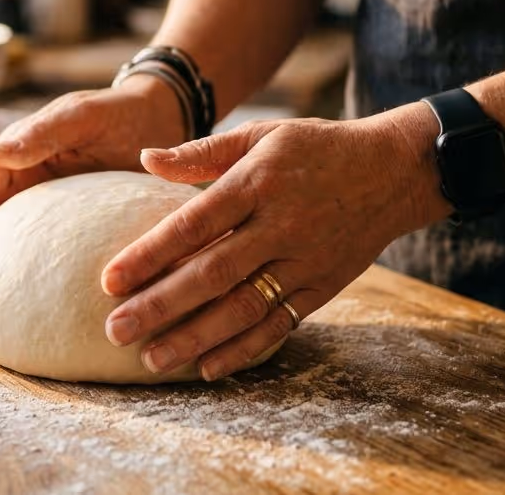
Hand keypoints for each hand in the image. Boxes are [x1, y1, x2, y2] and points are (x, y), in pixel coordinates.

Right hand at [0, 76, 185, 313]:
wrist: (157, 117)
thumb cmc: (118, 112)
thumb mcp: (82, 117)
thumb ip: (43, 132)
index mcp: (16, 152)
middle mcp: (20, 179)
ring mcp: (40, 203)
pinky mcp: (62, 222)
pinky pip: (35, 251)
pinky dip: (19, 276)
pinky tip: (15, 307)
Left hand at [99, 105, 446, 380]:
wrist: (395, 171)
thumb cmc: (315, 148)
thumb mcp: (262, 134)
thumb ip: (202, 152)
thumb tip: (145, 157)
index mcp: (258, 183)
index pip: (194, 223)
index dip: (150, 253)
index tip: (109, 280)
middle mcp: (280, 226)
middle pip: (212, 274)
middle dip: (160, 306)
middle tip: (114, 331)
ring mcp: (303, 262)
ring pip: (243, 308)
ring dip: (194, 338)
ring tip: (150, 359)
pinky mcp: (321, 288)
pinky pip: (278, 326)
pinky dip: (243, 350)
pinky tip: (205, 369)